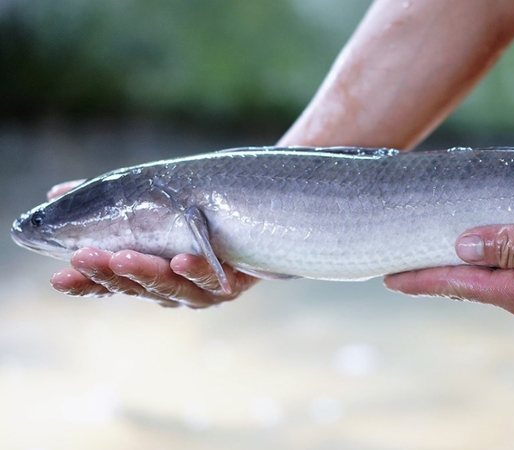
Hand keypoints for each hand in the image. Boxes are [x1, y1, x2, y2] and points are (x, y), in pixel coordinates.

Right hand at [46, 181, 257, 307]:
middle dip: (109, 273)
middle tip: (85, 257)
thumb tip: (56, 191)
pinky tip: (180, 260)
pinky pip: (213, 279)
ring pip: (170, 287)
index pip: (109, 285)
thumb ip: (111, 202)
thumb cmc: (197, 218)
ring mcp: (201, 291)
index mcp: (147, 277)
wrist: (257, 220)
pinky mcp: (231, 283)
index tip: (59, 278)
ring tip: (123, 257)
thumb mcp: (153, 207)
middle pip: (136, 287)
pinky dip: (196, 270)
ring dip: (145, 272)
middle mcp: (171, 290)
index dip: (85, 284)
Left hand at [385, 222, 513, 336]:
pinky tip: (507, 262)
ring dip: (471, 275)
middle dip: (440, 277)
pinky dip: (504, 270)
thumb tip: (462, 244)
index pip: (458, 284)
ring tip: (450, 261)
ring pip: (499, 285)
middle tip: (410, 268)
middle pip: (474, 287)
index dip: (421, 279)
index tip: (388, 278)